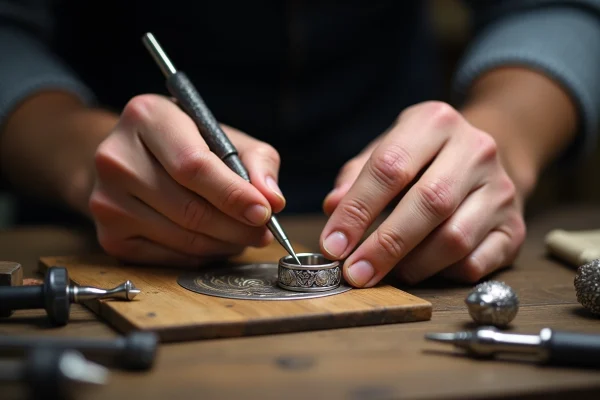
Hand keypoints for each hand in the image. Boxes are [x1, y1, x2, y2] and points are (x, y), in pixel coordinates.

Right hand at [89, 94, 284, 265]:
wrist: (130, 158)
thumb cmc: (185, 144)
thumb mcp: (224, 137)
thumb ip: (257, 162)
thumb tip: (273, 200)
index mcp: (147, 117)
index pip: (193, 165)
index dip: (233, 194)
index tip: (264, 212)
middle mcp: (116, 158)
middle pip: (188, 208)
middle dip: (236, 227)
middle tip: (262, 232)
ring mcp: (106, 199)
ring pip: (181, 237)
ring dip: (223, 243)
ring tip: (242, 235)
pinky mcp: (108, 235)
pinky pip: (167, 257)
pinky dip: (200, 255)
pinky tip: (214, 242)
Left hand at [320, 101, 525, 286]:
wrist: (489, 156)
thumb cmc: (423, 158)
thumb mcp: (388, 150)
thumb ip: (357, 177)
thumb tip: (332, 208)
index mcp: (435, 122)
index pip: (390, 167)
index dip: (357, 210)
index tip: (333, 244)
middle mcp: (475, 150)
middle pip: (429, 203)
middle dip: (385, 245)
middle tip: (355, 272)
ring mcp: (500, 189)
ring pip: (455, 238)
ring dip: (412, 265)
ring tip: (386, 272)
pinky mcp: (514, 226)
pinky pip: (477, 262)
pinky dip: (444, 274)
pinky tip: (425, 269)